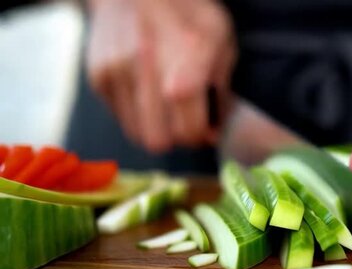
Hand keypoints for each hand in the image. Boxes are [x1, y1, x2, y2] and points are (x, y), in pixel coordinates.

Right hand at [87, 0, 235, 152]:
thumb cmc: (187, 12)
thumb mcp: (221, 40)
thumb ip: (221, 89)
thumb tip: (213, 132)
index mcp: (187, 62)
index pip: (190, 130)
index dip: (200, 136)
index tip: (205, 128)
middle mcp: (148, 68)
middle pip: (158, 141)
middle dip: (175, 137)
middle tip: (184, 121)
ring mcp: (117, 72)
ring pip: (136, 134)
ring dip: (154, 127)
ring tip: (165, 104)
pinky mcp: (98, 76)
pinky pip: (119, 117)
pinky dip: (135, 112)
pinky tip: (145, 88)